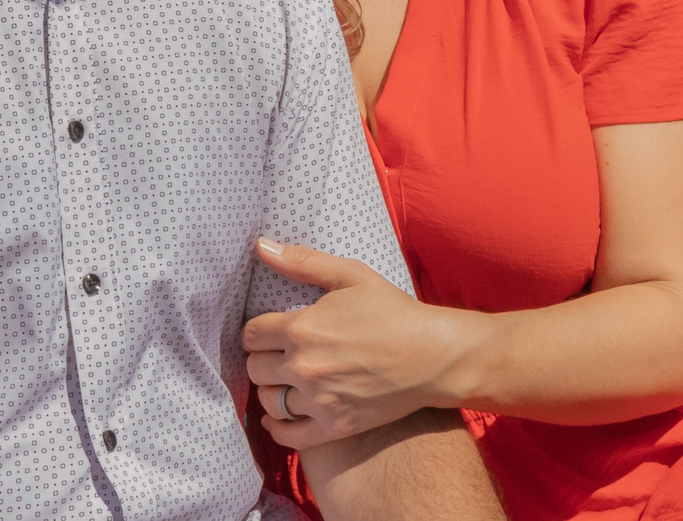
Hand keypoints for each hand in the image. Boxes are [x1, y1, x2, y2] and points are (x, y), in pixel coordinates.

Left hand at [243, 237, 483, 448]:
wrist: (432, 355)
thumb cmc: (392, 311)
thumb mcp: (350, 275)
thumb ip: (302, 261)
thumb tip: (260, 245)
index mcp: (302, 327)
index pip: (250, 335)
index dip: (257, 332)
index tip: (268, 333)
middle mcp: (304, 366)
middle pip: (254, 369)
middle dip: (263, 359)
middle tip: (278, 356)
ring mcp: (318, 400)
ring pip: (268, 401)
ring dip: (271, 390)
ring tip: (284, 382)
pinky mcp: (334, 426)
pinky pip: (288, 436)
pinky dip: (277, 429)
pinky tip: (278, 419)